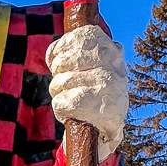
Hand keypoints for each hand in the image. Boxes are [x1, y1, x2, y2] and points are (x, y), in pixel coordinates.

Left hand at [46, 25, 127, 160]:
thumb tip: (53, 53)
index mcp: (112, 51)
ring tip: (73, 100)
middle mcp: (111, 66)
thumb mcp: (91, 66)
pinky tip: (72, 112)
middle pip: (62, 62)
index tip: (62, 61)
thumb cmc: (95, 92)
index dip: (63, 49)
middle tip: (67, 85)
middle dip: (58, 75)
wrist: (109, 128)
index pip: (79, 37)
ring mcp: (104, 86)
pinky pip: (59, 102)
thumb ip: (75, 51)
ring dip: (58, 94)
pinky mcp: (93, 106)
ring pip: (59, 83)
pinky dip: (60, 109)